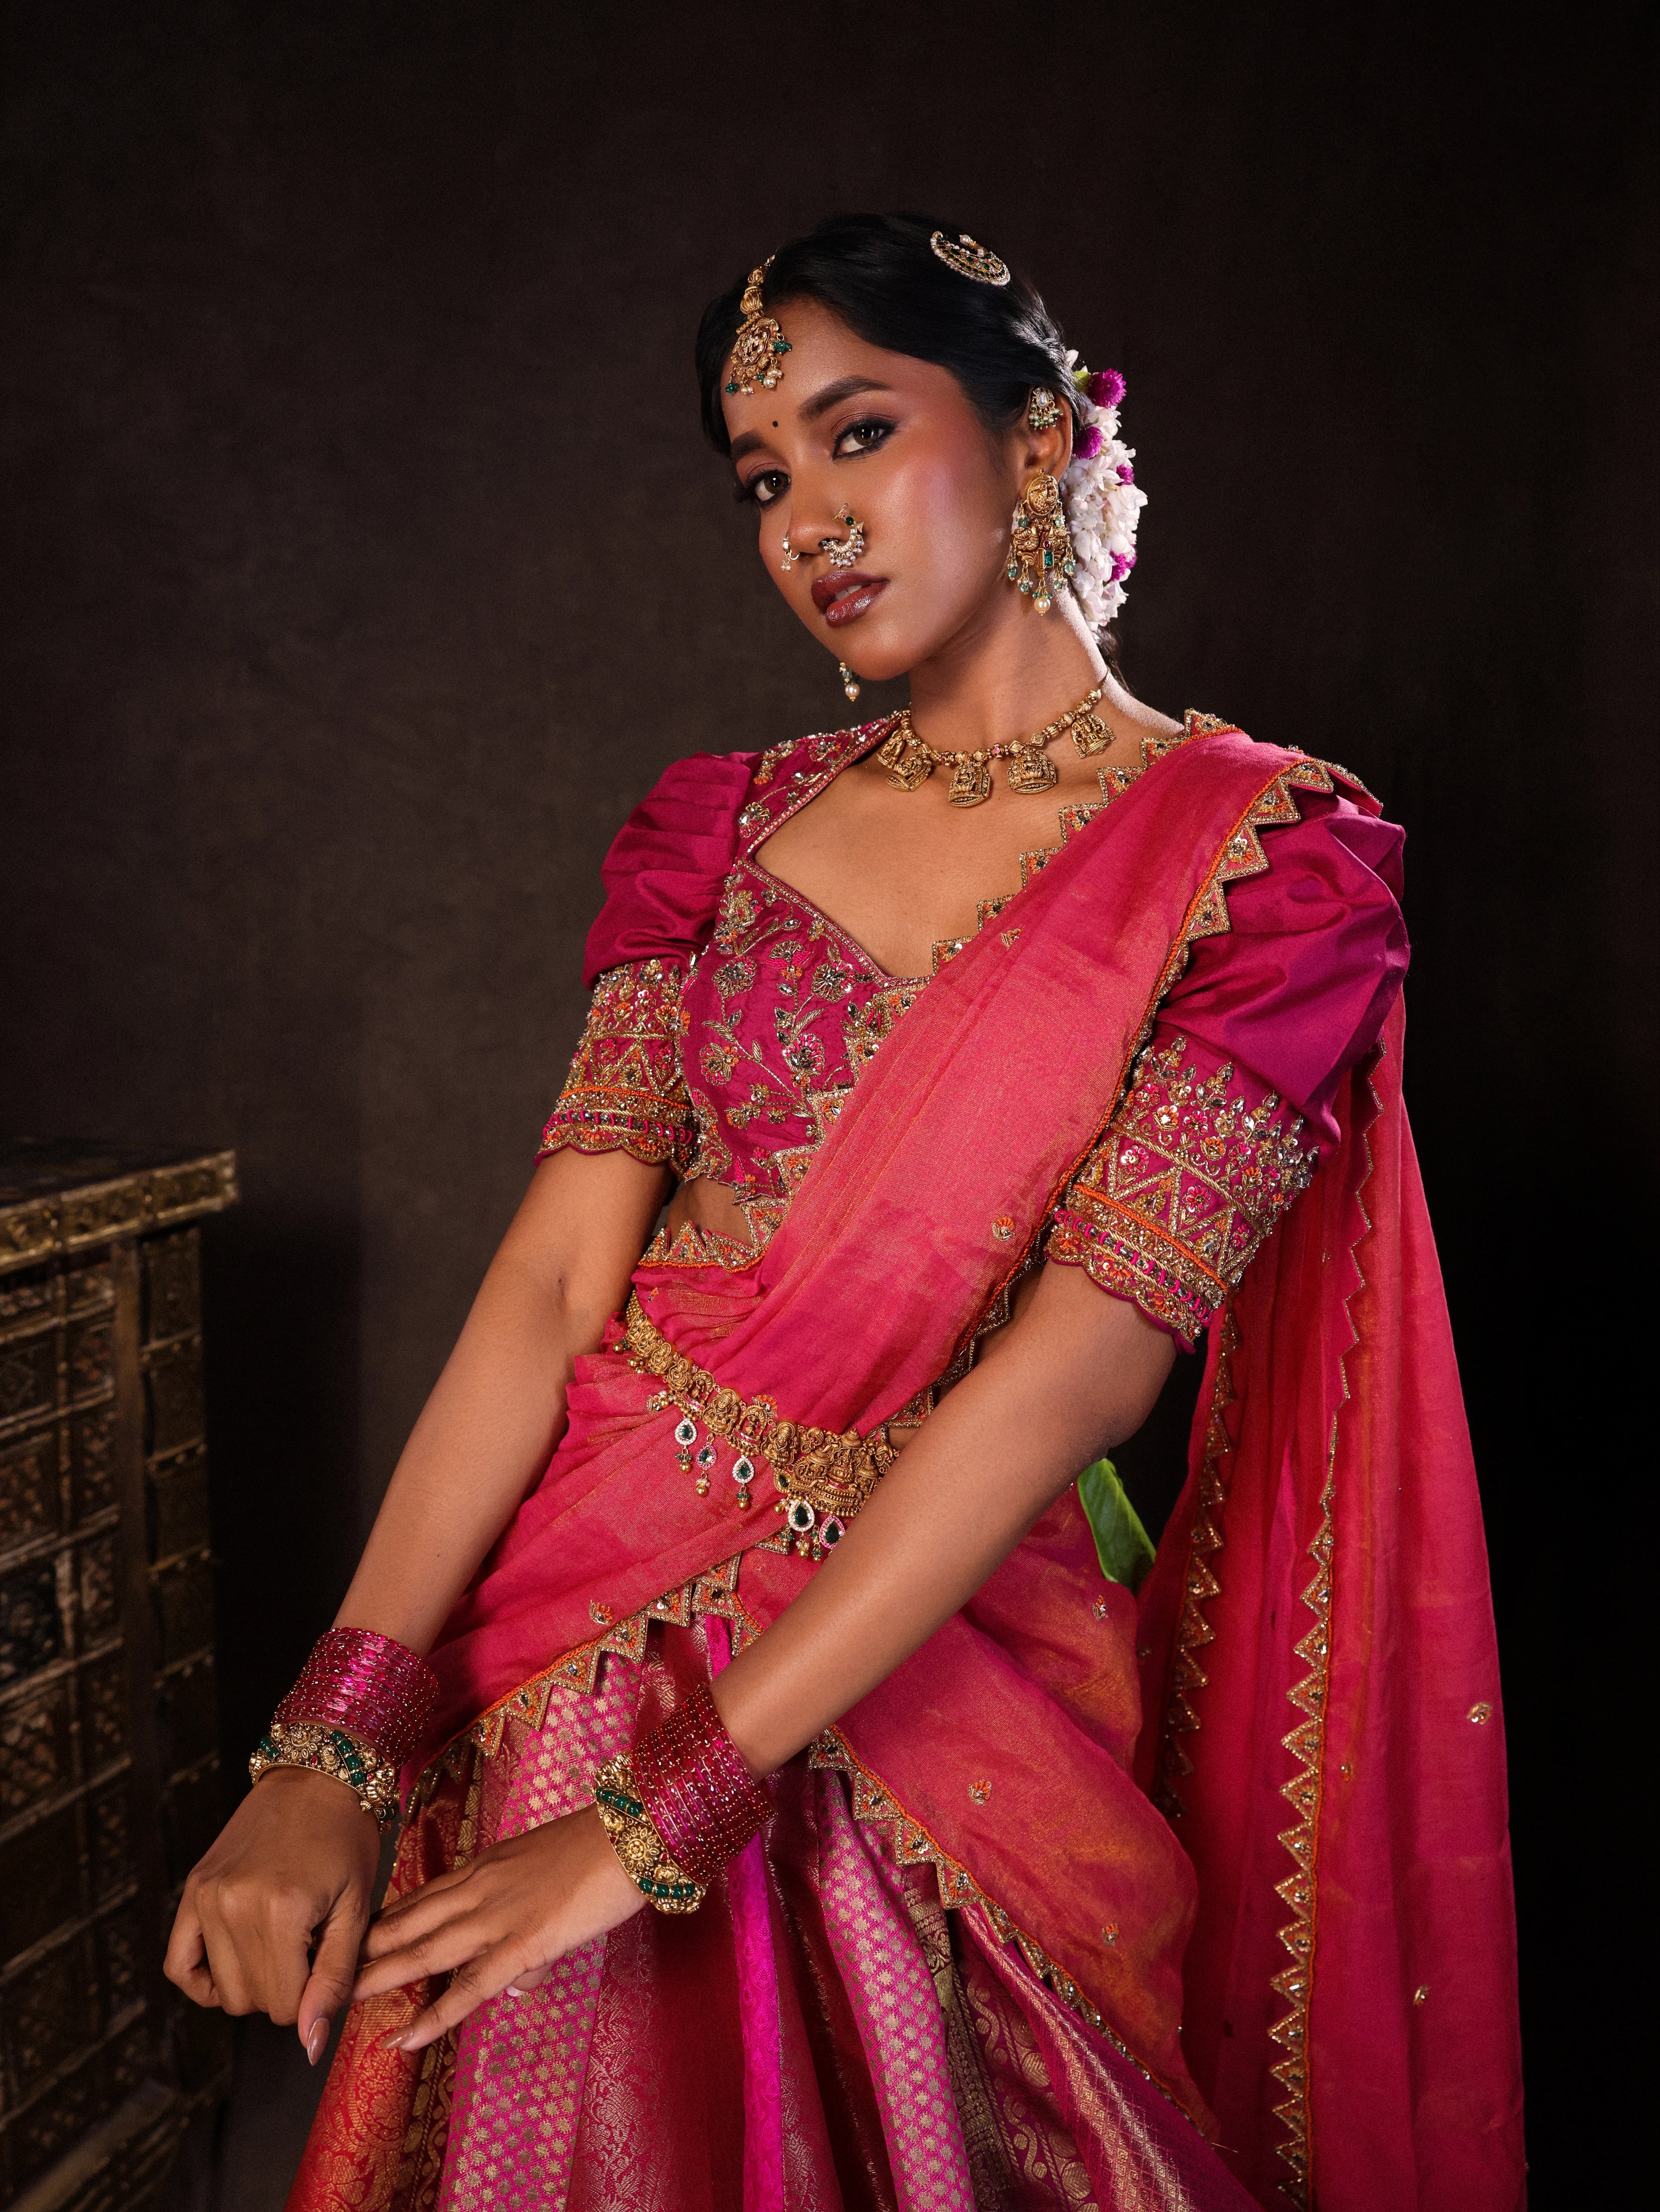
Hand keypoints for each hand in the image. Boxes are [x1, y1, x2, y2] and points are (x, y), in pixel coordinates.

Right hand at [164, 1767, 381, 2063]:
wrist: (316, 1778)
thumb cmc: (347, 1839)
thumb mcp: (356, 1910)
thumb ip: (334, 1980)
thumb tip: (310, 2047)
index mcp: (280, 1911)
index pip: (283, 2007)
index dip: (311, 1998)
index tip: (326, 1960)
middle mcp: (232, 1906)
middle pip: (250, 2001)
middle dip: (285, 1989)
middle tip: (308, 1945)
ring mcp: (205, 1898)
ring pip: (220, 1990)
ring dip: (252, 1981)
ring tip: (282, 1940)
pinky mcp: (192, 1891)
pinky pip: (178, 1965)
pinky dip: (203, 1978)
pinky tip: (234, 1963)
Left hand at [351, 1804, 643, 2052]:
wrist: (630, 1832)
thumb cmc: (599, 1848)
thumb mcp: (548, 1872)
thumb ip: (526, 1914)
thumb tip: (521, 1971)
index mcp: (486, 1867)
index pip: (422, 1897)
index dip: (386, 1920)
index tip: (353, 1938)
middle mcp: (479, 1889)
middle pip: (409, 1922)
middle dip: (365, 1949)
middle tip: (324, 1971)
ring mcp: (496, 1917)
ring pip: (425, 1951)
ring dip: (380, 1977)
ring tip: (342, 1999)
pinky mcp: (522, 1944)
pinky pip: (471, 1986)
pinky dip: (436, 2014)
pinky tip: (406, 2036)